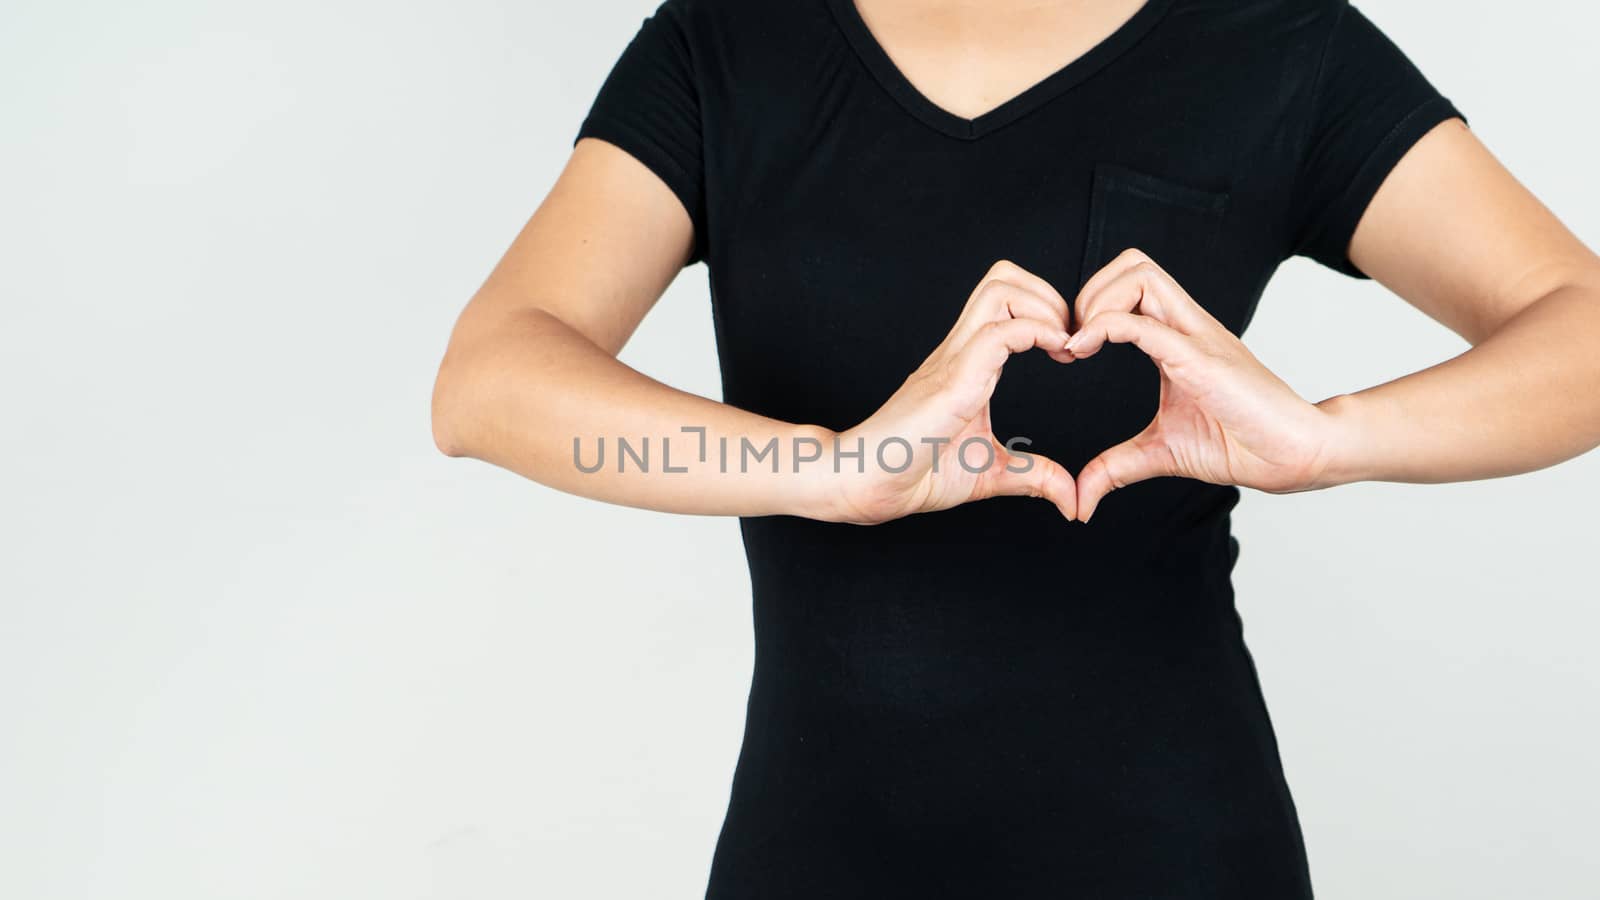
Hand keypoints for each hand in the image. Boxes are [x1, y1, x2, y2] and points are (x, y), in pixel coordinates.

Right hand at [828, 260, 1078, 524]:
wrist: (868, 484)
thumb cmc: (914, 473)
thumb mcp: (991, 473)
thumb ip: (1033, 477)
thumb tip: (1071, 498)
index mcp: (968, 363)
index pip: (1007, 299)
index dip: (1048, 311)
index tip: (1070, 351)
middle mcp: (960, 350)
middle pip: (1003, 276)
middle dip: (1049, 297)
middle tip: (1069, 341)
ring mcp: (954, 359)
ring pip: (1001, 289)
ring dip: (1044, 308)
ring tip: (1061, 347)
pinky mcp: (953, 380)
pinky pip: (999, 333)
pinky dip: (1038, 333)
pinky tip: (1055, 356)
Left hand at [1065, 249, 1337, 520]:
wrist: (1293, 455)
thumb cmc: (1240, 444)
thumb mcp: (1160, 453)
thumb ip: (1116, 467)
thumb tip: (1080, 500)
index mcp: (1177, 337)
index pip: (1130, 283)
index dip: (1090, 305)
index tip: (1070, 351)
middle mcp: (1186, 326)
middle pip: (1133, 263)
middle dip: (1090, 292)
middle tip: (1072, 341)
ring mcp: (1196, 336)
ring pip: (1140, 275)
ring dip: (1096, 302)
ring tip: (1080, 345)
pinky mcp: (1201, 359)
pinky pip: (1144, 323)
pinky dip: (1104, 327)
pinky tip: (1084, 352)